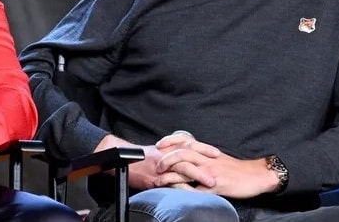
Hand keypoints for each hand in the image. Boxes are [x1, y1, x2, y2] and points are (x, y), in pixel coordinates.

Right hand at [94, 134, 217, 190]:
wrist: (119, 155)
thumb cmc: (138, 156)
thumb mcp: (157, 151)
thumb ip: (171, 153)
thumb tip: (185, 157)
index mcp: (168, 148)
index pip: (189, 144)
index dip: (204, 148)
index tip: (216, 153)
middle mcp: (166, 155)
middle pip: (189, 155)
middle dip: (205, 161)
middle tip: (219, 166)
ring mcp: (160, 168)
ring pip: (182, 168)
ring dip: (198, 175)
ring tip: (211, 183)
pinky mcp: (154, 179)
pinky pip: (170, 183)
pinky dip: (182, 188)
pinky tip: (192, 193)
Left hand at [155, 133, 277, 197]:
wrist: (256, 176)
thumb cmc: (235, 168)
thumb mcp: (216, 157)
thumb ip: (201, 156)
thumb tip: (185, 157)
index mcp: (206, 151)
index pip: (185, 140)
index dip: (170, 141)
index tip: (158, 144)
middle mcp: (207, 159)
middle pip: (183, 153)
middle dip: (167, 158)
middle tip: (157, 165)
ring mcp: (211, 173)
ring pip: (187, 169)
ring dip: (172, 174)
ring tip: (161, 180)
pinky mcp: (216, 187)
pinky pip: (197, 189)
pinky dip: (185, 190)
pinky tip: (177, 192)